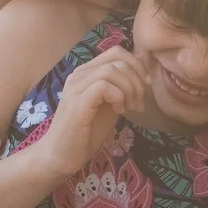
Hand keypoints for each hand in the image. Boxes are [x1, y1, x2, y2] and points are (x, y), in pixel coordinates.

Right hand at [41, 46, 149, 179]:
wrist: (61, 156)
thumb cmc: (85, 133)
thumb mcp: (109, 106)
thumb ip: (120, 89)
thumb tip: (142, 77)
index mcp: (87, 73)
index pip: (116, 52)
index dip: (137, 65)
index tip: (146, 85)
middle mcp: (79, 75)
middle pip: (117, 58)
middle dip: (137, 79)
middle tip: (139, 102)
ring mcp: (76, 87)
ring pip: (112, 70)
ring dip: (130, 89)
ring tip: (131, 108)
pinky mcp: (77, 102)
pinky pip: (104, 86)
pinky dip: (118, 96)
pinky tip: (119, 111)